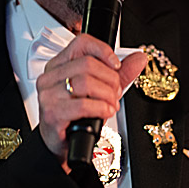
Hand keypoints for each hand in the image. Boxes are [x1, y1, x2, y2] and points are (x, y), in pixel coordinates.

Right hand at [35, 34, 148, 162]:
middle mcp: (50, 77)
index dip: (103, 50)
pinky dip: (100, 108)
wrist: (63, 144)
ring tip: (111, 105)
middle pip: (87, 64)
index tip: (116, 65)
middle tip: (116, 93)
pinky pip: (83, 104)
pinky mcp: (52, 113)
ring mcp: (49, 94)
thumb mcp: (100, 90)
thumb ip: (120, 74)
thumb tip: (139, 58)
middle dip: (110, 79)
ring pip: (86, 82)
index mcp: (59, 65)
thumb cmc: (77, 115)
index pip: (81, 43)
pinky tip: (105, 112)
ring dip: (107, 95)